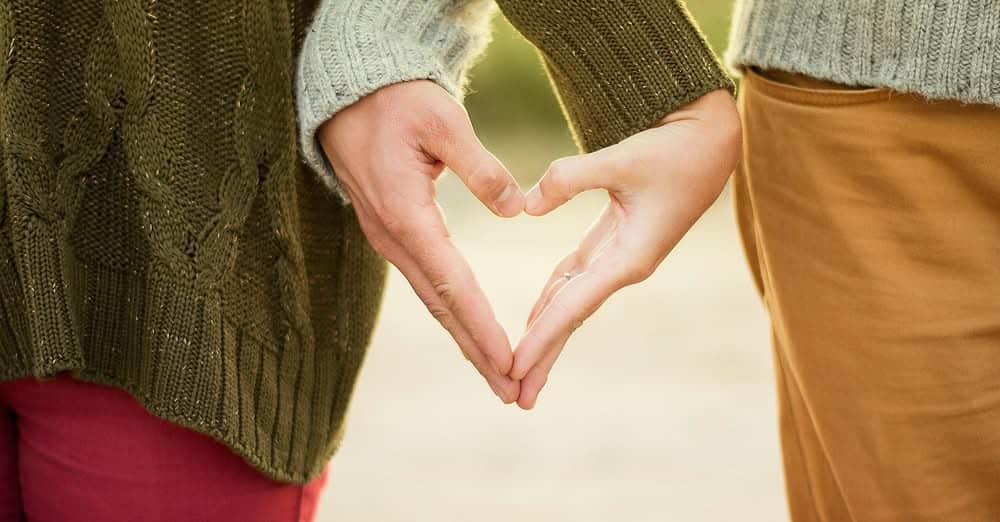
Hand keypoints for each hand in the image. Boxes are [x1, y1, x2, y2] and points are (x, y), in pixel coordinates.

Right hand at [317, 80, 524, 402]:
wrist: (348, 93)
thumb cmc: (397, 100)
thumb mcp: (442, 120)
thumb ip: (480, 166)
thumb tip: (516, 209)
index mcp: (406, 214)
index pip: (452, 284)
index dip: (482, 325)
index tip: (509, 360)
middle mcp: (393, 237)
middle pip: (441, 307)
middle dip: (477, 351)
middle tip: (511, 391)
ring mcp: (389, 238)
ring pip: (432, 300)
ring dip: (465, 339)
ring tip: (498, 374)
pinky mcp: (392, 232)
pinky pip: (426, 283)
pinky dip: (451, 313)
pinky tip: (469, 330)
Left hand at [510, 89, 741, 408]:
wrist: (712, 139)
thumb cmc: (675, 149)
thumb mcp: (622, 158)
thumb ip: (569, 179)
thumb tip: (526, 207)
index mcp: (630, 258)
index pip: (573, 307)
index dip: (541, 338)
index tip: (513, 368)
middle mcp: (624, 266)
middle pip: (571, 318)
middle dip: (543, 356)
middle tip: (514, 396)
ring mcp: (621, 256)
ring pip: (572, 301)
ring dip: (546, 333)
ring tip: (520, 368)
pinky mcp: (616, 239)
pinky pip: (577, 277)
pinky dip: (553, 297)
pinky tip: (535, 317)